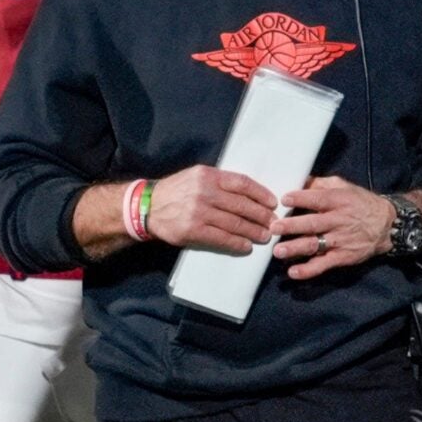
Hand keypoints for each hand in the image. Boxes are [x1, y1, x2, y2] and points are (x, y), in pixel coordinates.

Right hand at [148, 165, 275, 253]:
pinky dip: (237, 243)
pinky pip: (222, 238)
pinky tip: (246, 246)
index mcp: (208, 176)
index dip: (261, 194)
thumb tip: (249, 193)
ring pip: (235, 223)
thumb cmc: (177, 191)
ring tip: (265, 236)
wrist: (147, 206)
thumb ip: (219, 182)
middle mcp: (205, 192)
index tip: (273, 203)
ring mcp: (199, 212)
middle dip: (262, 216)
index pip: (242, 183)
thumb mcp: (196, 176)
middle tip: (274, 223)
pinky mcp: (193, 230)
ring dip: (254, 231)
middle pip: (242, 205)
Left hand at [273, 175, 397, 280]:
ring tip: (278, 251)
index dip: (301, 198)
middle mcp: (339, 221)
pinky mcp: (343, 257)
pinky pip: (324, 264)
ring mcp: (341, 240)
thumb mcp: (345, 187)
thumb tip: (298, 180)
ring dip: (296, 248)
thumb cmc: (361, 203)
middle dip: (292, 226)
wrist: (387, 225)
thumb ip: (321, 184)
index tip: (284, 200)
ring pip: (316, 244)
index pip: (318, 199)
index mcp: (339, 201)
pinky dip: (309, 270)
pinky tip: (293, 272)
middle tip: (274, 228)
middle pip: (313, 223)